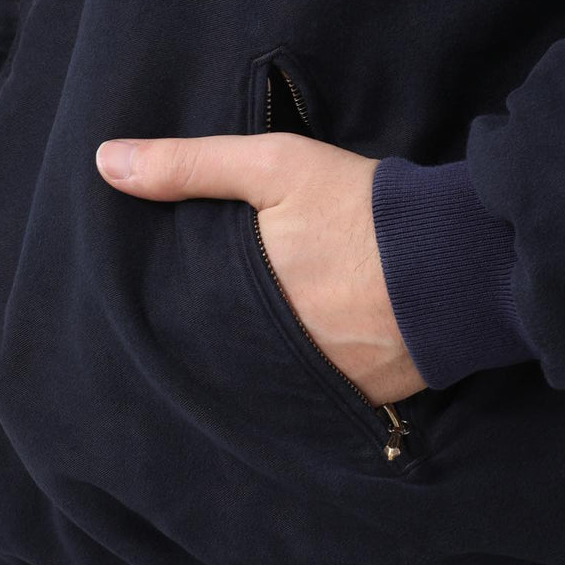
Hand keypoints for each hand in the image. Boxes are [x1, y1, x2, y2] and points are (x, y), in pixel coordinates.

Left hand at [95, 132, 427, 406]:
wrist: (459, 258)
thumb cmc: (363, 208)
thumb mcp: (275, 166)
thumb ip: (189, 166)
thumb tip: (105, 163)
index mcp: (239, 300)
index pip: (183, 319)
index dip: (180, 307)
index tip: (178, 297)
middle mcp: (269, 353)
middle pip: (225, 352)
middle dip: (224, 336)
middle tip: (233, 315)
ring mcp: (316, 383)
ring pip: (270, 377)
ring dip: (266, 360)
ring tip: (275, 333)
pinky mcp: (360, 400)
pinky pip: (320, 394)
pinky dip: (314, 377)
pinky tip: (322, 352)